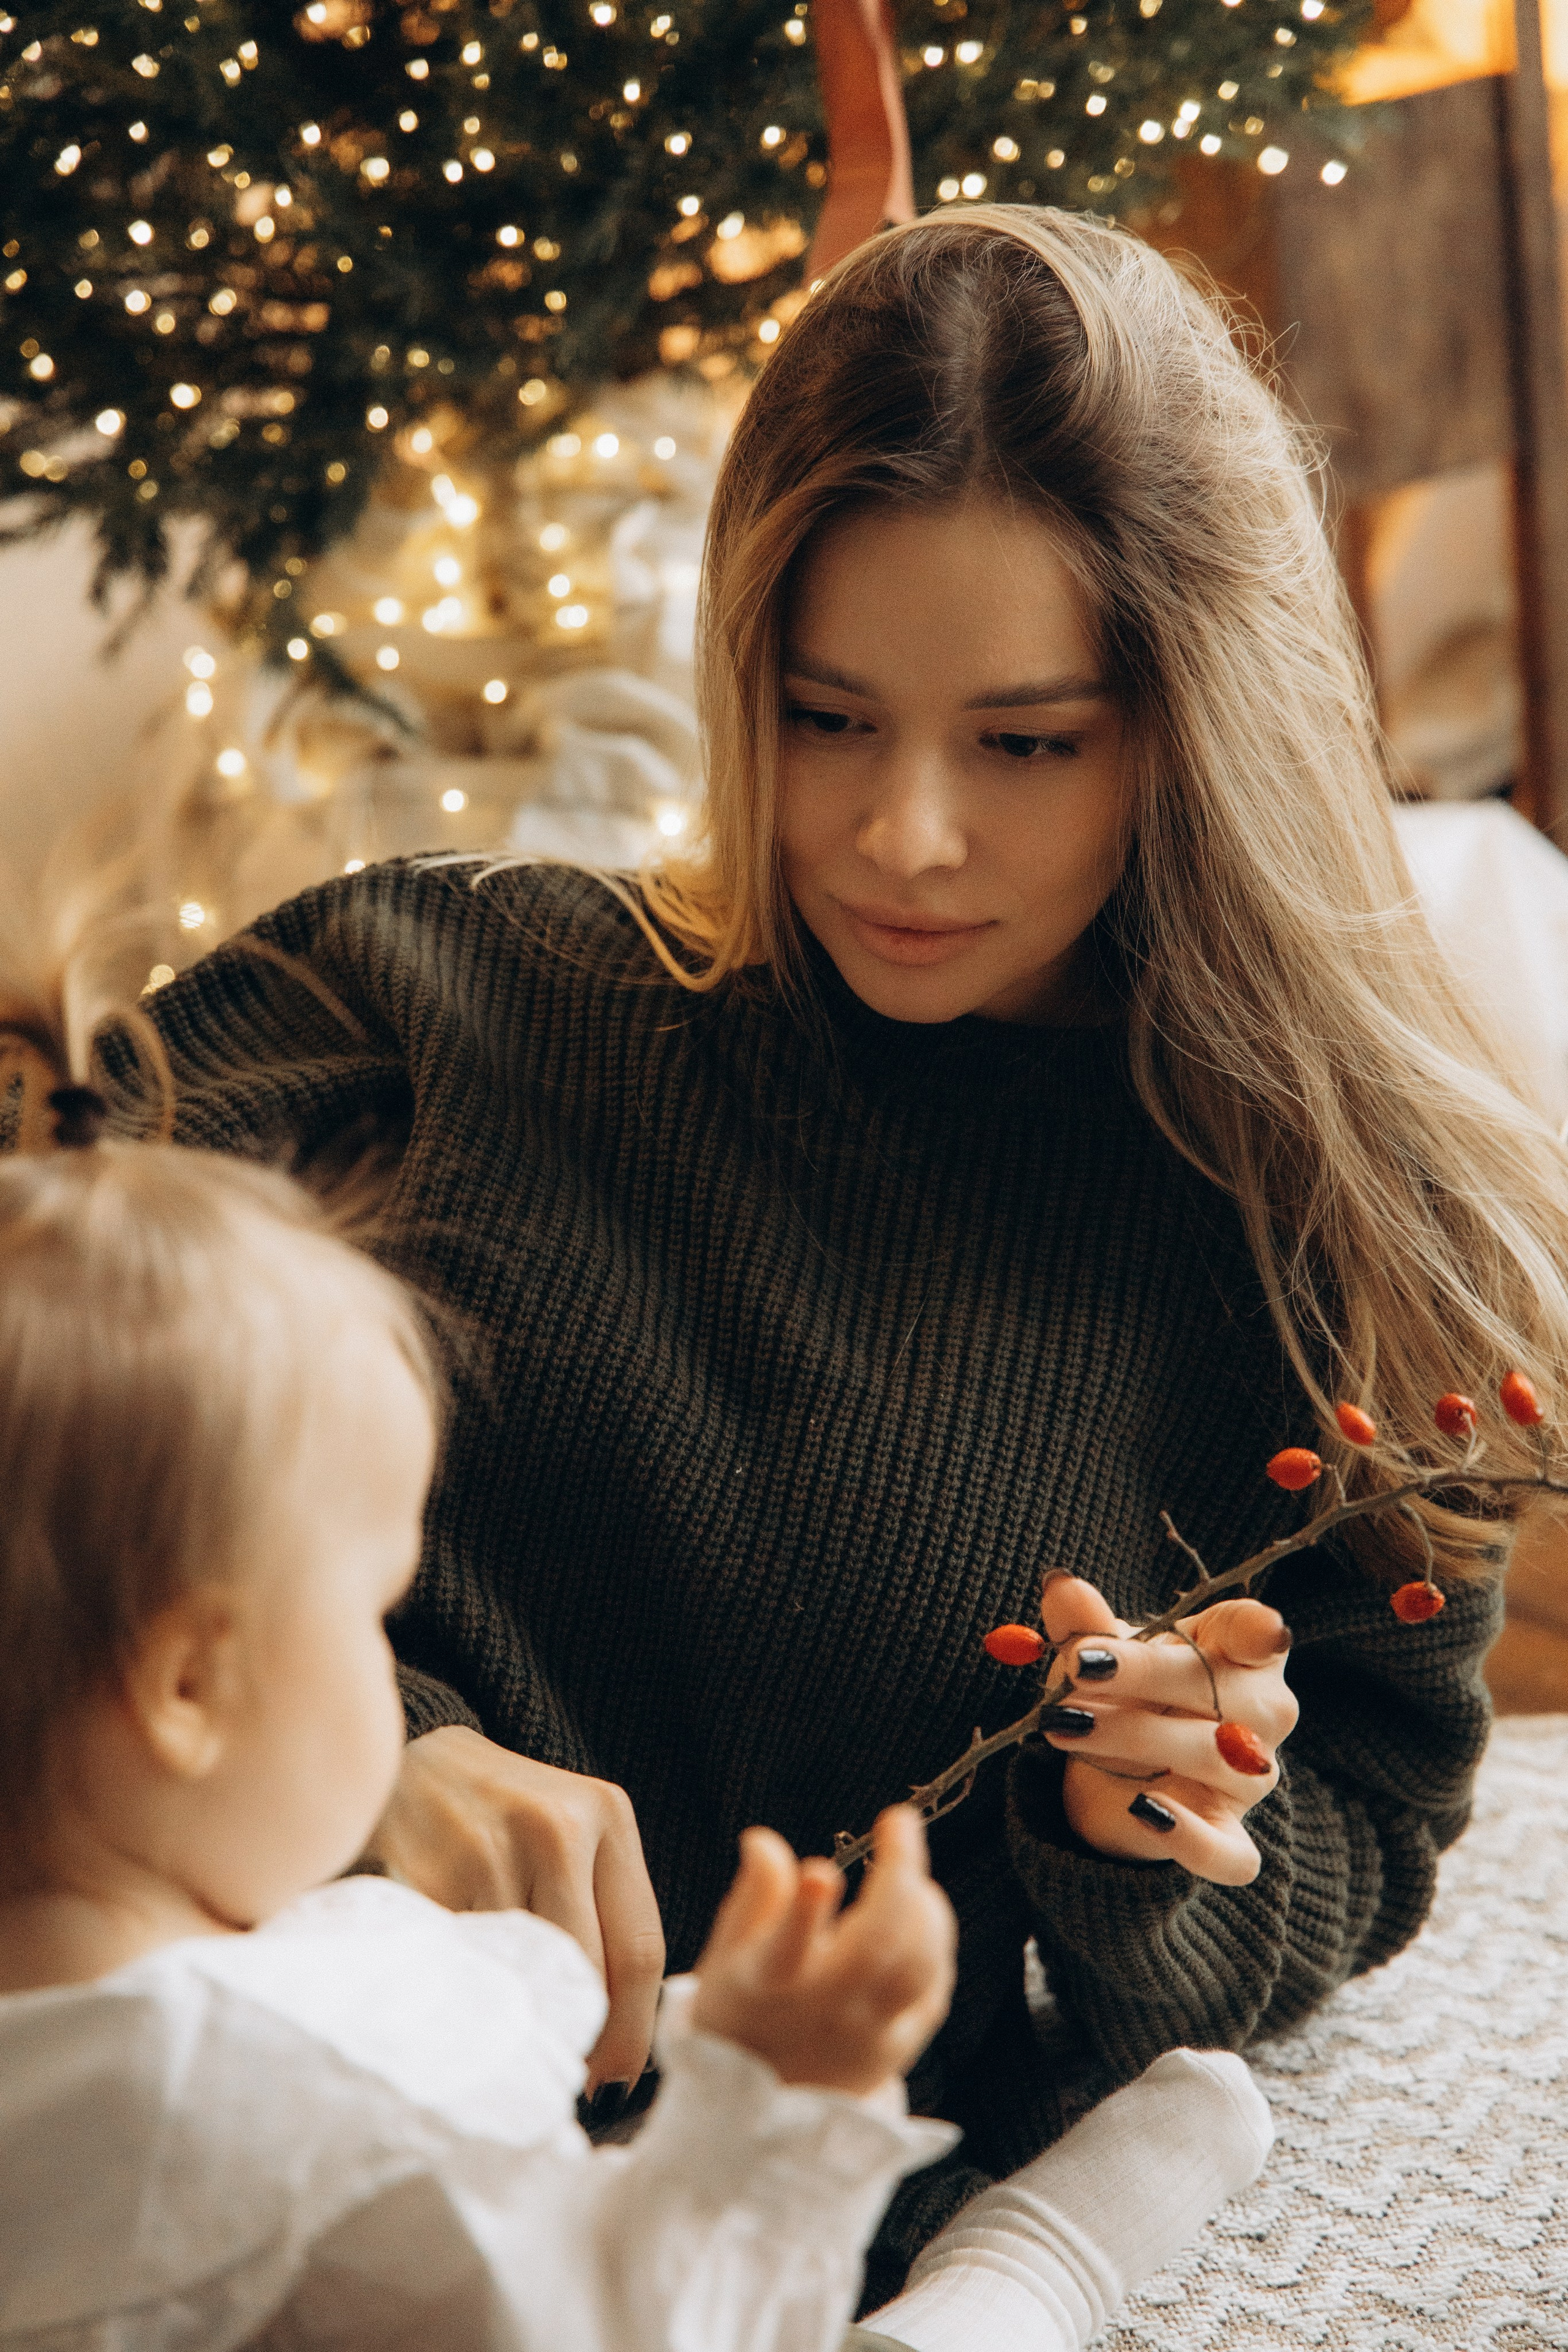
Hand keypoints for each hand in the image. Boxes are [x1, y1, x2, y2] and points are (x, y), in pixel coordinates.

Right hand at [364, 1725, 664, 2092]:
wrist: (406, 1762)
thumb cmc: (499, 1814)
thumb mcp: (569, 1833)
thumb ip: (600, 1910)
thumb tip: (616, 2046)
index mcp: (607, 1814)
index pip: (641, 1948)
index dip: (631, 2030)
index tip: (615, 2078)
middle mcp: (556, 1826)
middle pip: (588, 1972)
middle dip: (580, 2039)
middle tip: (563, 2078)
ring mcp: (489, 1849)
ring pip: (525, 1977)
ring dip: (522, 2025)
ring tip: (514, 2044)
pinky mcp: (428, 1874)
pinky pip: (464, 1968)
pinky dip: (469, 1999)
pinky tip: (464, 2005)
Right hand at [692, 1806, 955, 2097]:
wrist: (758, 2117)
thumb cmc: (739, 2016)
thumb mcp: (725, 1957)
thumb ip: (753, 1897)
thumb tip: (764, 1840)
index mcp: (766, 1988)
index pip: (784, 1951)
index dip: (803, 1912)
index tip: (821, 1873)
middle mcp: (823, 2015)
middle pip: (875, 1949)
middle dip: (897, 1876)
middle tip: (898, 1823)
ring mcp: (867, 2037)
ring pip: (915, 1968)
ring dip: (923, 1906)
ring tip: (908, 1867)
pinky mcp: (897, 2050)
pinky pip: (933, 1991)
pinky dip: (935, 1944)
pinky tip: (921, 1914)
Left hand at [1038, 1576, 1297, 1885]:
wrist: (1115, 1772)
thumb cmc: (1125, 1694)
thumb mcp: (1102, 1654)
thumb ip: (1086, 1624)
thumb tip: (1060, 1584)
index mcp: (1241, 1652)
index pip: (1259, 1632)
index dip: (1251, 1627)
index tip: (1226, 1624)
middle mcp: (1262, 1712)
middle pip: (1222, 1690)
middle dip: (1142, 1675)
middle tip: (1076, 1669)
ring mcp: (1251, 1779)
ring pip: (1213, 1758)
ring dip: (1135, 1738)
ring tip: (1065, 1726)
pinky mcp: (1229, 1835)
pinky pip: (1229, 1853)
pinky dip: (1191, 1839)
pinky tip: (1144, 1810)